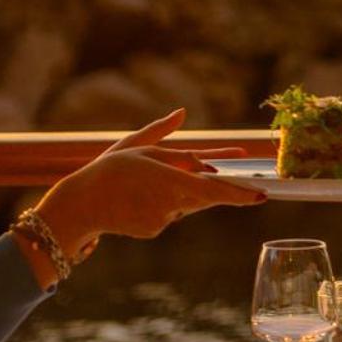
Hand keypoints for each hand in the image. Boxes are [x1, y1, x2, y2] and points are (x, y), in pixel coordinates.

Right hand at [38, 110, 264, 258]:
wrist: (80, 206)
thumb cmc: (108, 169)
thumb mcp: (134, 144)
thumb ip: (162, 132)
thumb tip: (182, 112)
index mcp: (167, 179)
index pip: (212, 190)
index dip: (239, 194)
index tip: (261, 195)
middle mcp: (168, 202)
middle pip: (206, 195)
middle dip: (224, 190)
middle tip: (249, 187)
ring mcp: (162, 219)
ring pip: (187, 202)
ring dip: (184, 191)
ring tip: (150, 183)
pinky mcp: (154, 230)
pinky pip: (170, 213)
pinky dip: (164, 203)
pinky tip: (140, 199)